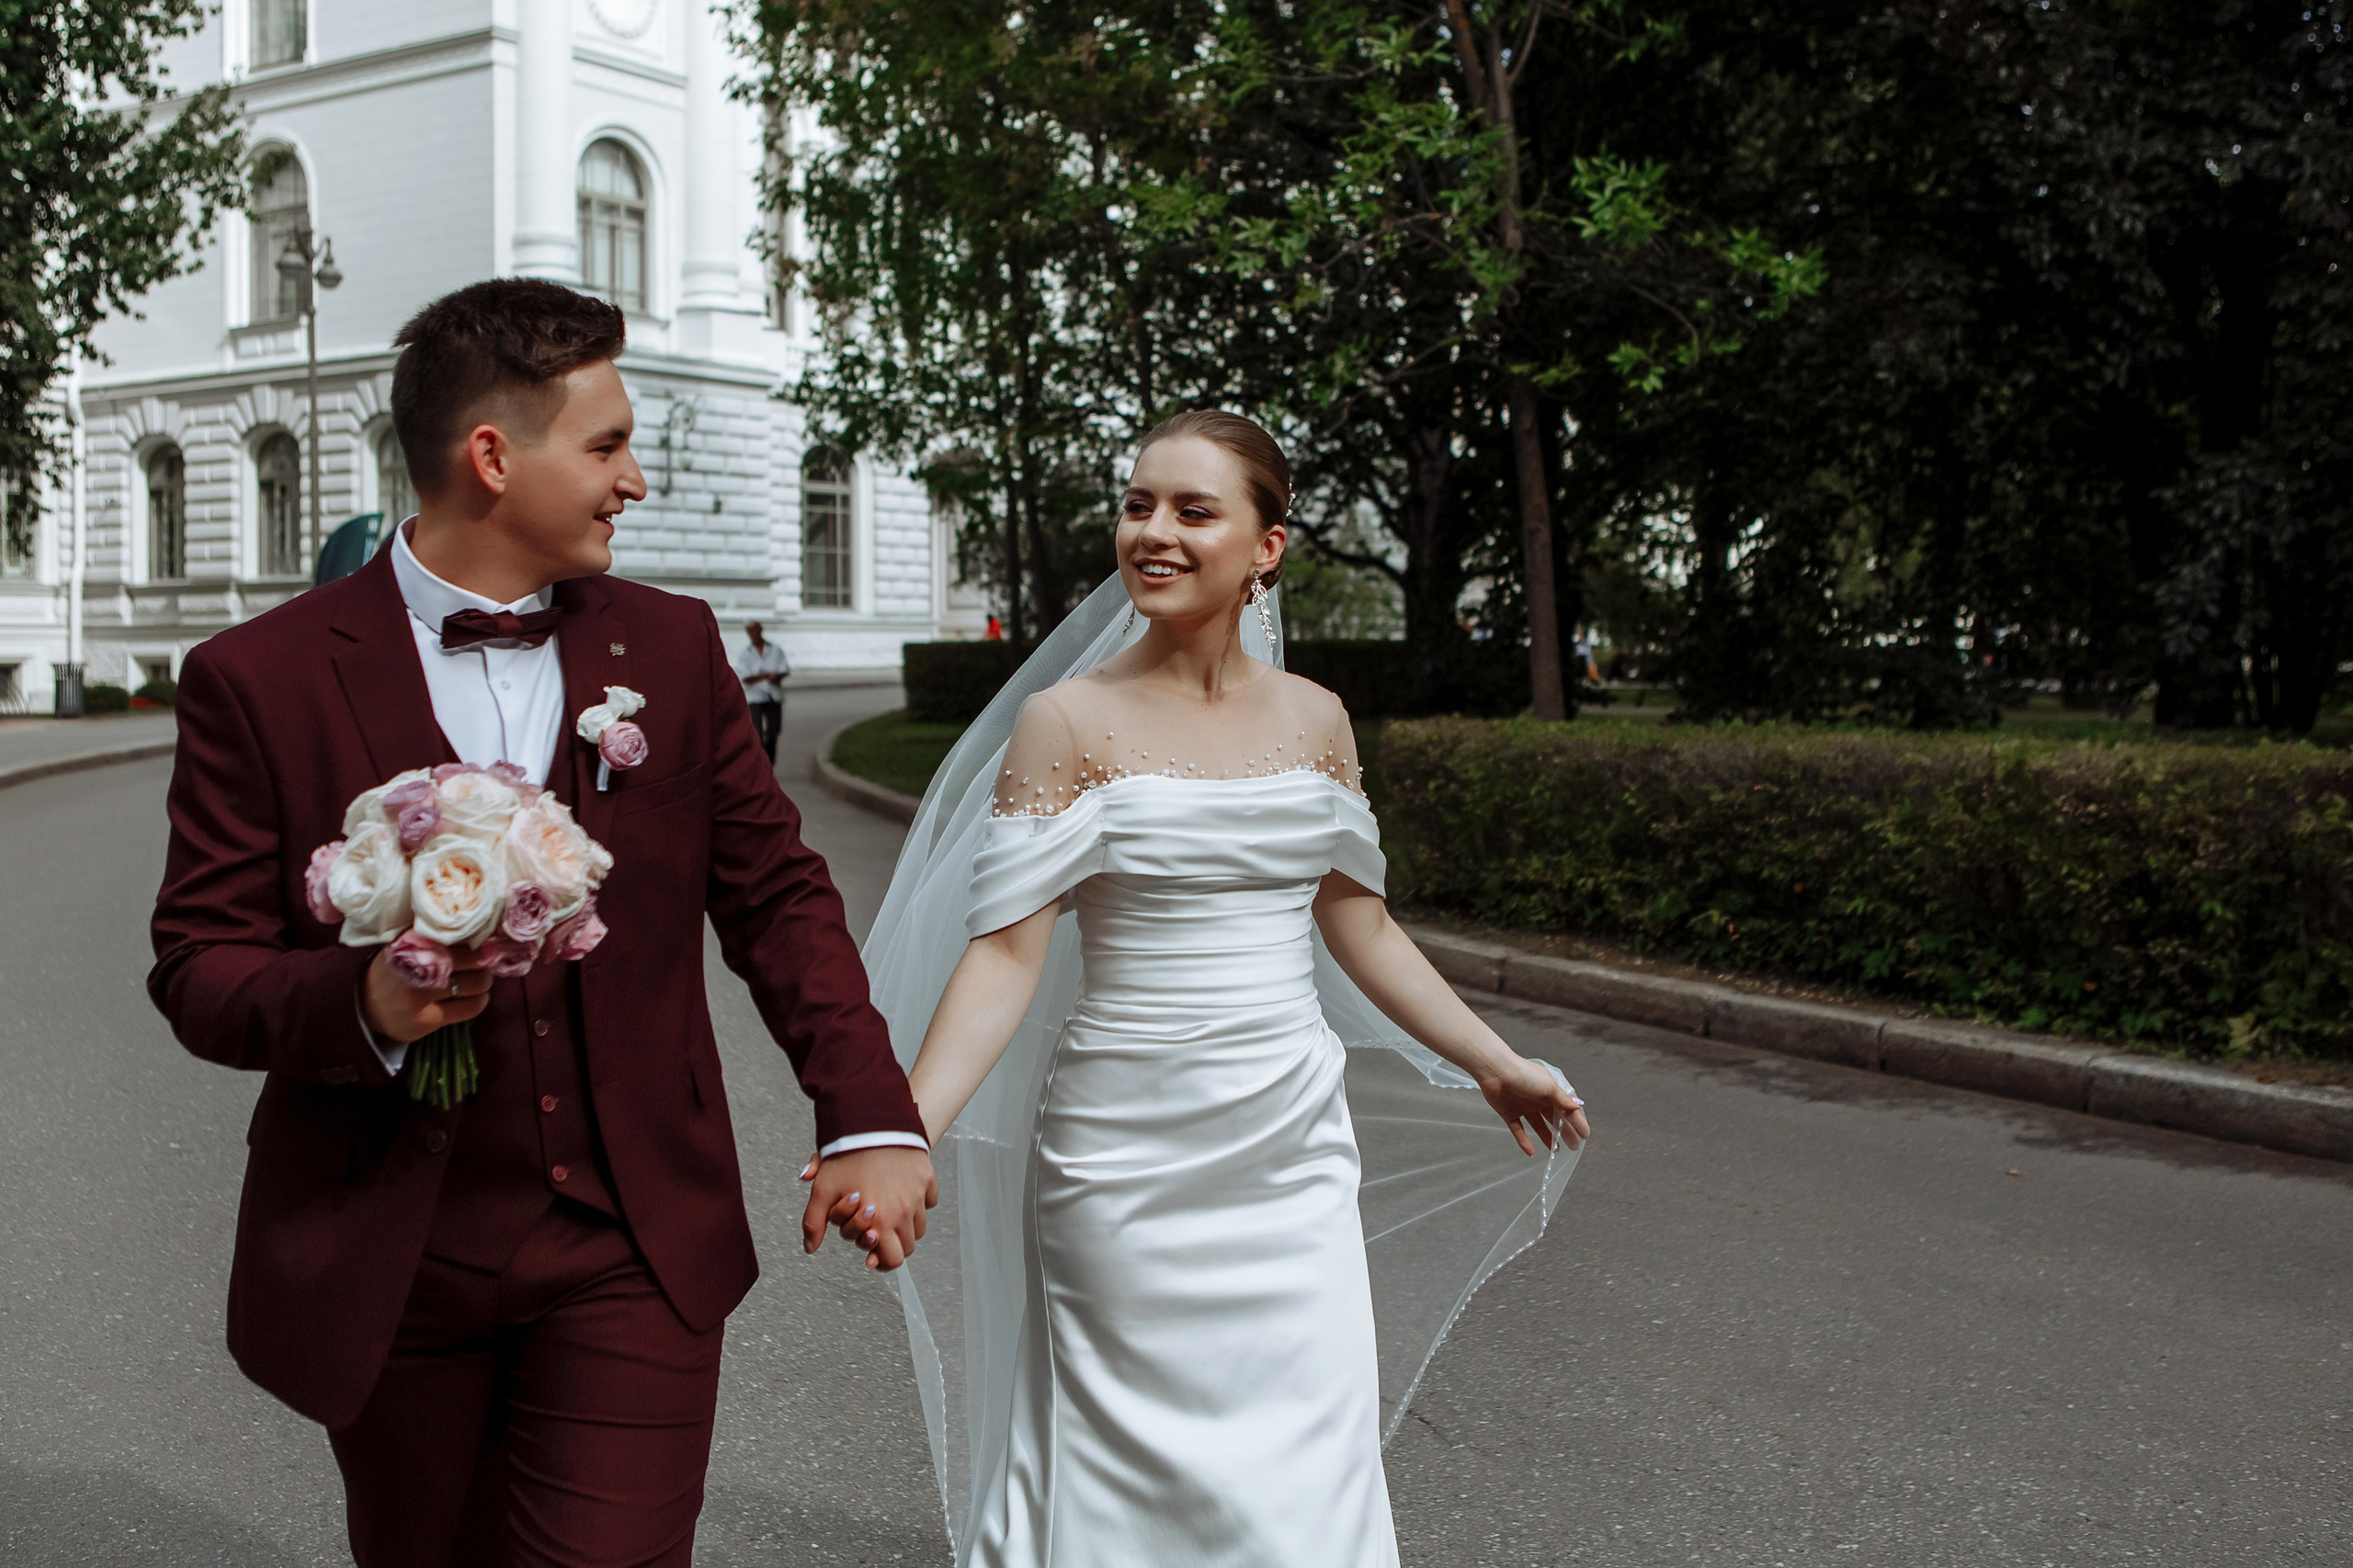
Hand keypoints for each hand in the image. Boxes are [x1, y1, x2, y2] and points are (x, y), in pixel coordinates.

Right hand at [362, 944, 491, 1043]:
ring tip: (480, 980)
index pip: (459, 935)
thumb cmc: (396, 970)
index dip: (479, 940)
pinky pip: (470, 1008)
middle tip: (485, 963)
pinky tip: (476, 997)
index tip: (485, 943)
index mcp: (412, 942)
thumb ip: (435, 936)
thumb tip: (479, 930)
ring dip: (484, 982)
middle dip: (485, 962)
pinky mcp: (427, 1019)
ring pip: (476, 984)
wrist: (366, 1006)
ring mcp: (420, 994)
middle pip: (474, 959)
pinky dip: (480, 1001)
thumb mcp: (407, 945)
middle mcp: (416, 965)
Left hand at [799, 1145, 936, 1270]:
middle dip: (893, 1245)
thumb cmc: (846, 1156)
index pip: (893, 1260)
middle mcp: (904, 1213)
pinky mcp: (927, 1178)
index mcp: (880, 1222)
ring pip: (919, 1226)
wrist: (872, 1122)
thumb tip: (810, 1247)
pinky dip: (919, 1203)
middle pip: (908, 1247)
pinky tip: (903, 1193)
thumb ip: (814, 1222)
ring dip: (905, 1226)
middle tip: (877, 1233)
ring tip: (888, 1213)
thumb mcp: (822, 1190)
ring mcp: (918, 1196)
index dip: (882, 1262)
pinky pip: (929, 1200)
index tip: (871, 1254)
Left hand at [1480, 1055, 1589, 1156]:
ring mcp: (1523, 1107)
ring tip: (1556, 1150)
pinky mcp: (1509, 1113)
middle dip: (1565, 1132)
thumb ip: (1563, 1100)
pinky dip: (1524, 1141)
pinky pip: (1518, 1130)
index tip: (1585, 1135)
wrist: (1496, 1072)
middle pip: (1554, 1119)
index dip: (1576, 1122)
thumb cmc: (1524, 1075)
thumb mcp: (1549, 1087)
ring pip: (1538, 1125)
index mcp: (1549, 1091)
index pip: (1567, 1109)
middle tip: (1574, 1146)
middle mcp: (1537, 1099)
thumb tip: (1579, 1106)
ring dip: (1547, 1137)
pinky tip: (1531, 1152)